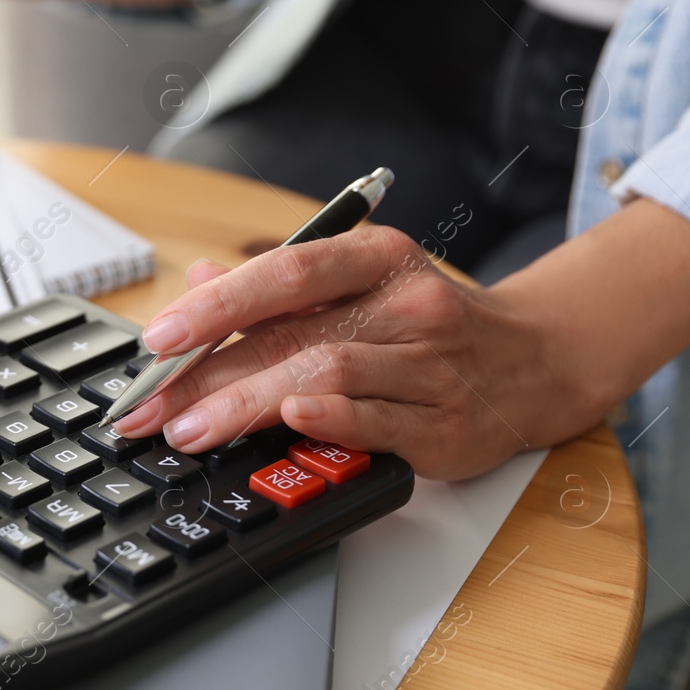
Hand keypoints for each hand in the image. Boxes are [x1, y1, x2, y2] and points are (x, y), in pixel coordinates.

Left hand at [111, 226, 598, 479]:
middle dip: (209, 374)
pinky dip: (331, 420)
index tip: (160, 337)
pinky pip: (379, 420)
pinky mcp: (447, 423)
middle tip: (152, 407)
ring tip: (194, 431)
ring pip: (329, 375)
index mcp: (377, 258)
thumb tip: (196, 282)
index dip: (218, 304)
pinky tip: (288, 422)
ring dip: (249, 405)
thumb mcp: (359, 284)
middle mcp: (408, 303)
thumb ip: (276, 289)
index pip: (286, 271)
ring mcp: (432, 363)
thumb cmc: (427, 322)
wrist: (537, 361)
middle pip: (294, 333)